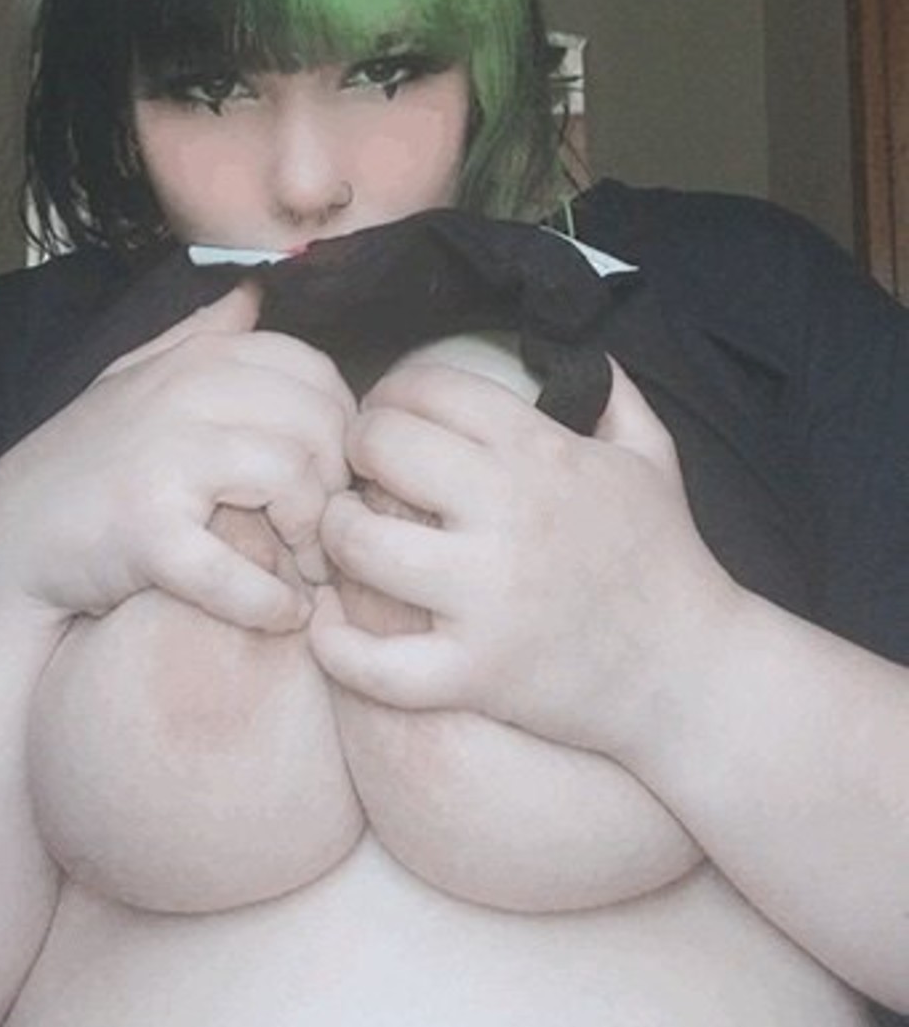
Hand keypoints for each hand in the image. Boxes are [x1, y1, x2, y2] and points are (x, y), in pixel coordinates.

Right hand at [0, 283, 355, 633]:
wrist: (4, 545)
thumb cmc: (82, 467)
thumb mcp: (132, 379)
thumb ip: (196, 336)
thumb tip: (254, 292)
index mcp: (193, 359)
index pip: (313, 371)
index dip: (341, 425)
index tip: (331, 474)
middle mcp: (182, 395)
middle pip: (318, 424)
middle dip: (336, 484)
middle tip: (324, 532)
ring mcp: (163, 460)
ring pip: (293, 478)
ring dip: (313, 538)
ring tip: (303, 569)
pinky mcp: (147, 533)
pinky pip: (239, 569)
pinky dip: (270, 601)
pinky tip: (280, 613)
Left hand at [310, 357, 735, 755]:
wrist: (695, 675)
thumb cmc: (667, 561)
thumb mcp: (653, 457)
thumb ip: (614, 393)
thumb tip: (582, 351)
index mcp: (543, 455)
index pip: (429, 389)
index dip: (391, 393)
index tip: (388, 416)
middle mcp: (511, 516)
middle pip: (381, 448)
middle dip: (355, 450)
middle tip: (360, 472)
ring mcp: (489, 599)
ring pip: (360, 543)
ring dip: (337, 533)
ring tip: (347, 536)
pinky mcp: (475, 674)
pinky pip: (375, 662)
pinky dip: (337, 643)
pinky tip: (332, 621)